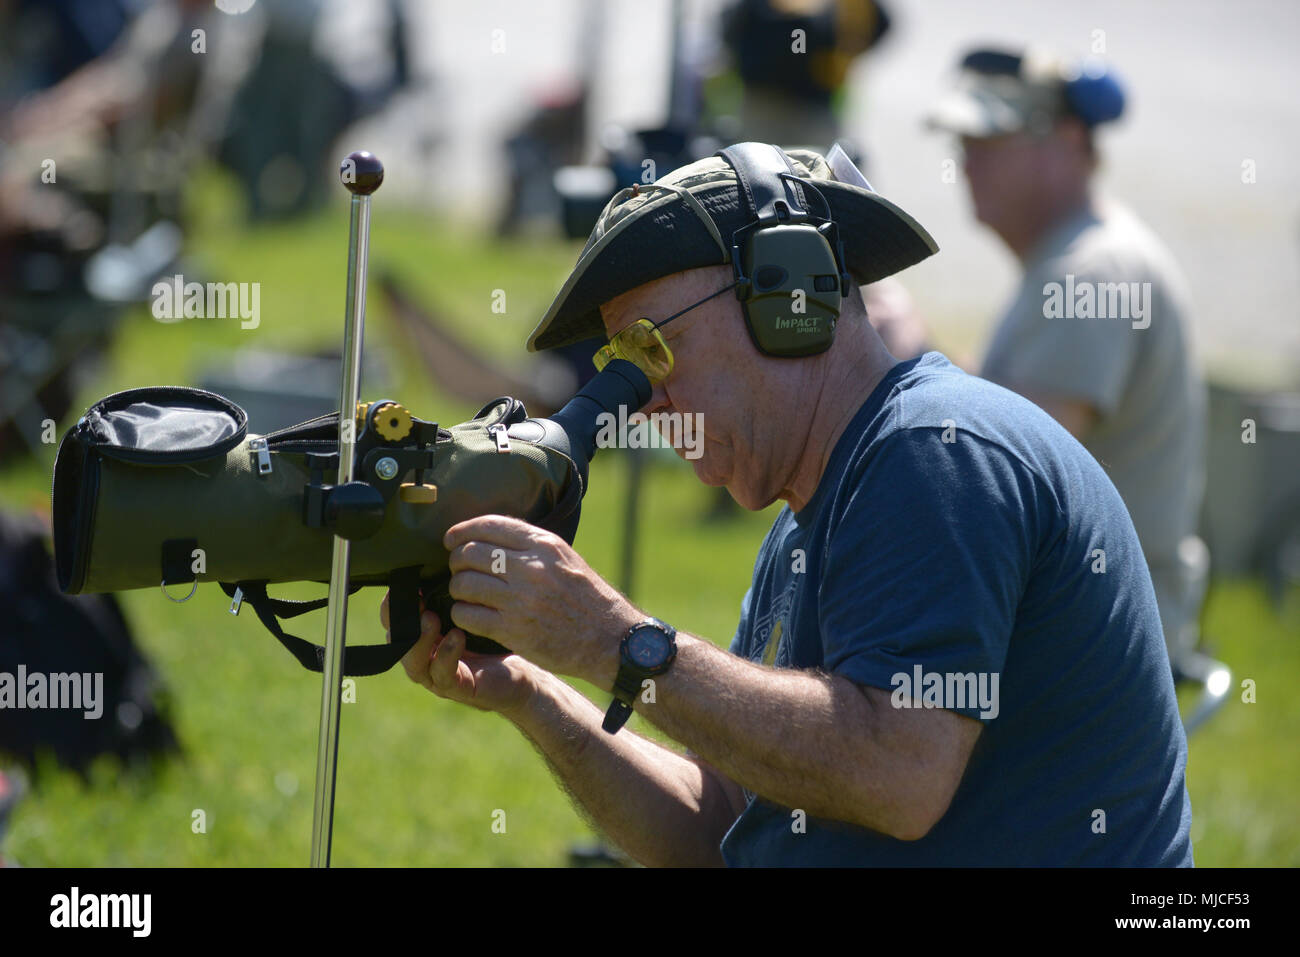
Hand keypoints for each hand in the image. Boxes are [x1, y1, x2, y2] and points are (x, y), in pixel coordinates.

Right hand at [381, 594, 533, 717]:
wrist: (527, 669)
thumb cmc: (497, 633)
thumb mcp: (474, 606)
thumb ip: (455, 588)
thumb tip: (447, 549)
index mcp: (423, 634)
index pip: (394, 619)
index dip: (393, 602)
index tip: (405, 582)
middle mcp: (425, 655)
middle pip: (395, 641)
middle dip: (399, 620)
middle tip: (415, 600)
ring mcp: (438, 675)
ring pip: (413, 663)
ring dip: (419, 639)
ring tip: (430, 618)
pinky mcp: (460, 688)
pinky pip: (443, 675)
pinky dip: (446, 655)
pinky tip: (457, 636)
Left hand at [443, 515, 641, 688]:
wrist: (608, 637)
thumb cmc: (585, 596)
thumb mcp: (564, 558)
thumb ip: (530, 544)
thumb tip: (488, 536)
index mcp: (544, 545)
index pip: (489, 526)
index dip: (462, 530)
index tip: (451, 539)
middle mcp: (531, 568)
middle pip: (470, 553)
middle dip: (456, 560)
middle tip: (458, 569)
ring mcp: (520, 600)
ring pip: (463, 584)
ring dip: (457, 588)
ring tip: (464, 593)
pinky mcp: (513, 630)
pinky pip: (468, 615)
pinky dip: (462, 613)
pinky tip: (470, 614)